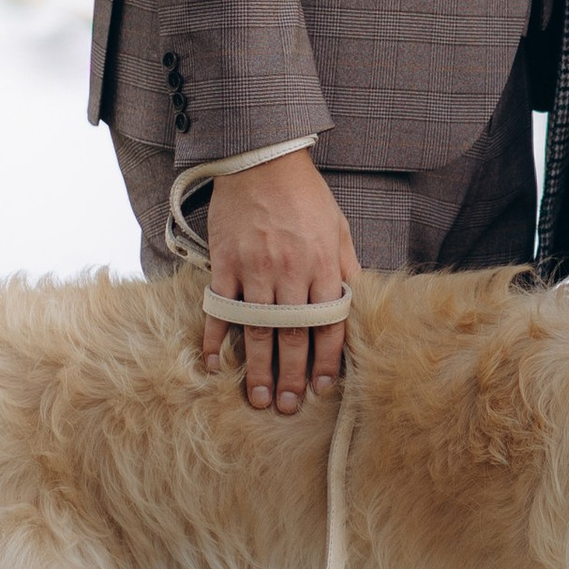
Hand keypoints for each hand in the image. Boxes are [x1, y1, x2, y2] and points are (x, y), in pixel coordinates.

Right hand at [202, 148, 360, 415]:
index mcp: (323, 266)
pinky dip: (216, 338)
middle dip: (292, 376)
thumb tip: (353, 305)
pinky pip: (221, 309)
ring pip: (258, 330)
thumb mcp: (339, 228)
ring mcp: (256, 269)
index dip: (326, 361)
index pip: (327, 326)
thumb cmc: (306, 195)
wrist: (263, 161)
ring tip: (259, 399)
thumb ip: (345, 268)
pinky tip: (215, 364)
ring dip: (258, 369)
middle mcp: (291, 272)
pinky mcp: (226, 263)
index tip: (322, 389)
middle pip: (292, 336)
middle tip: (289, 407)